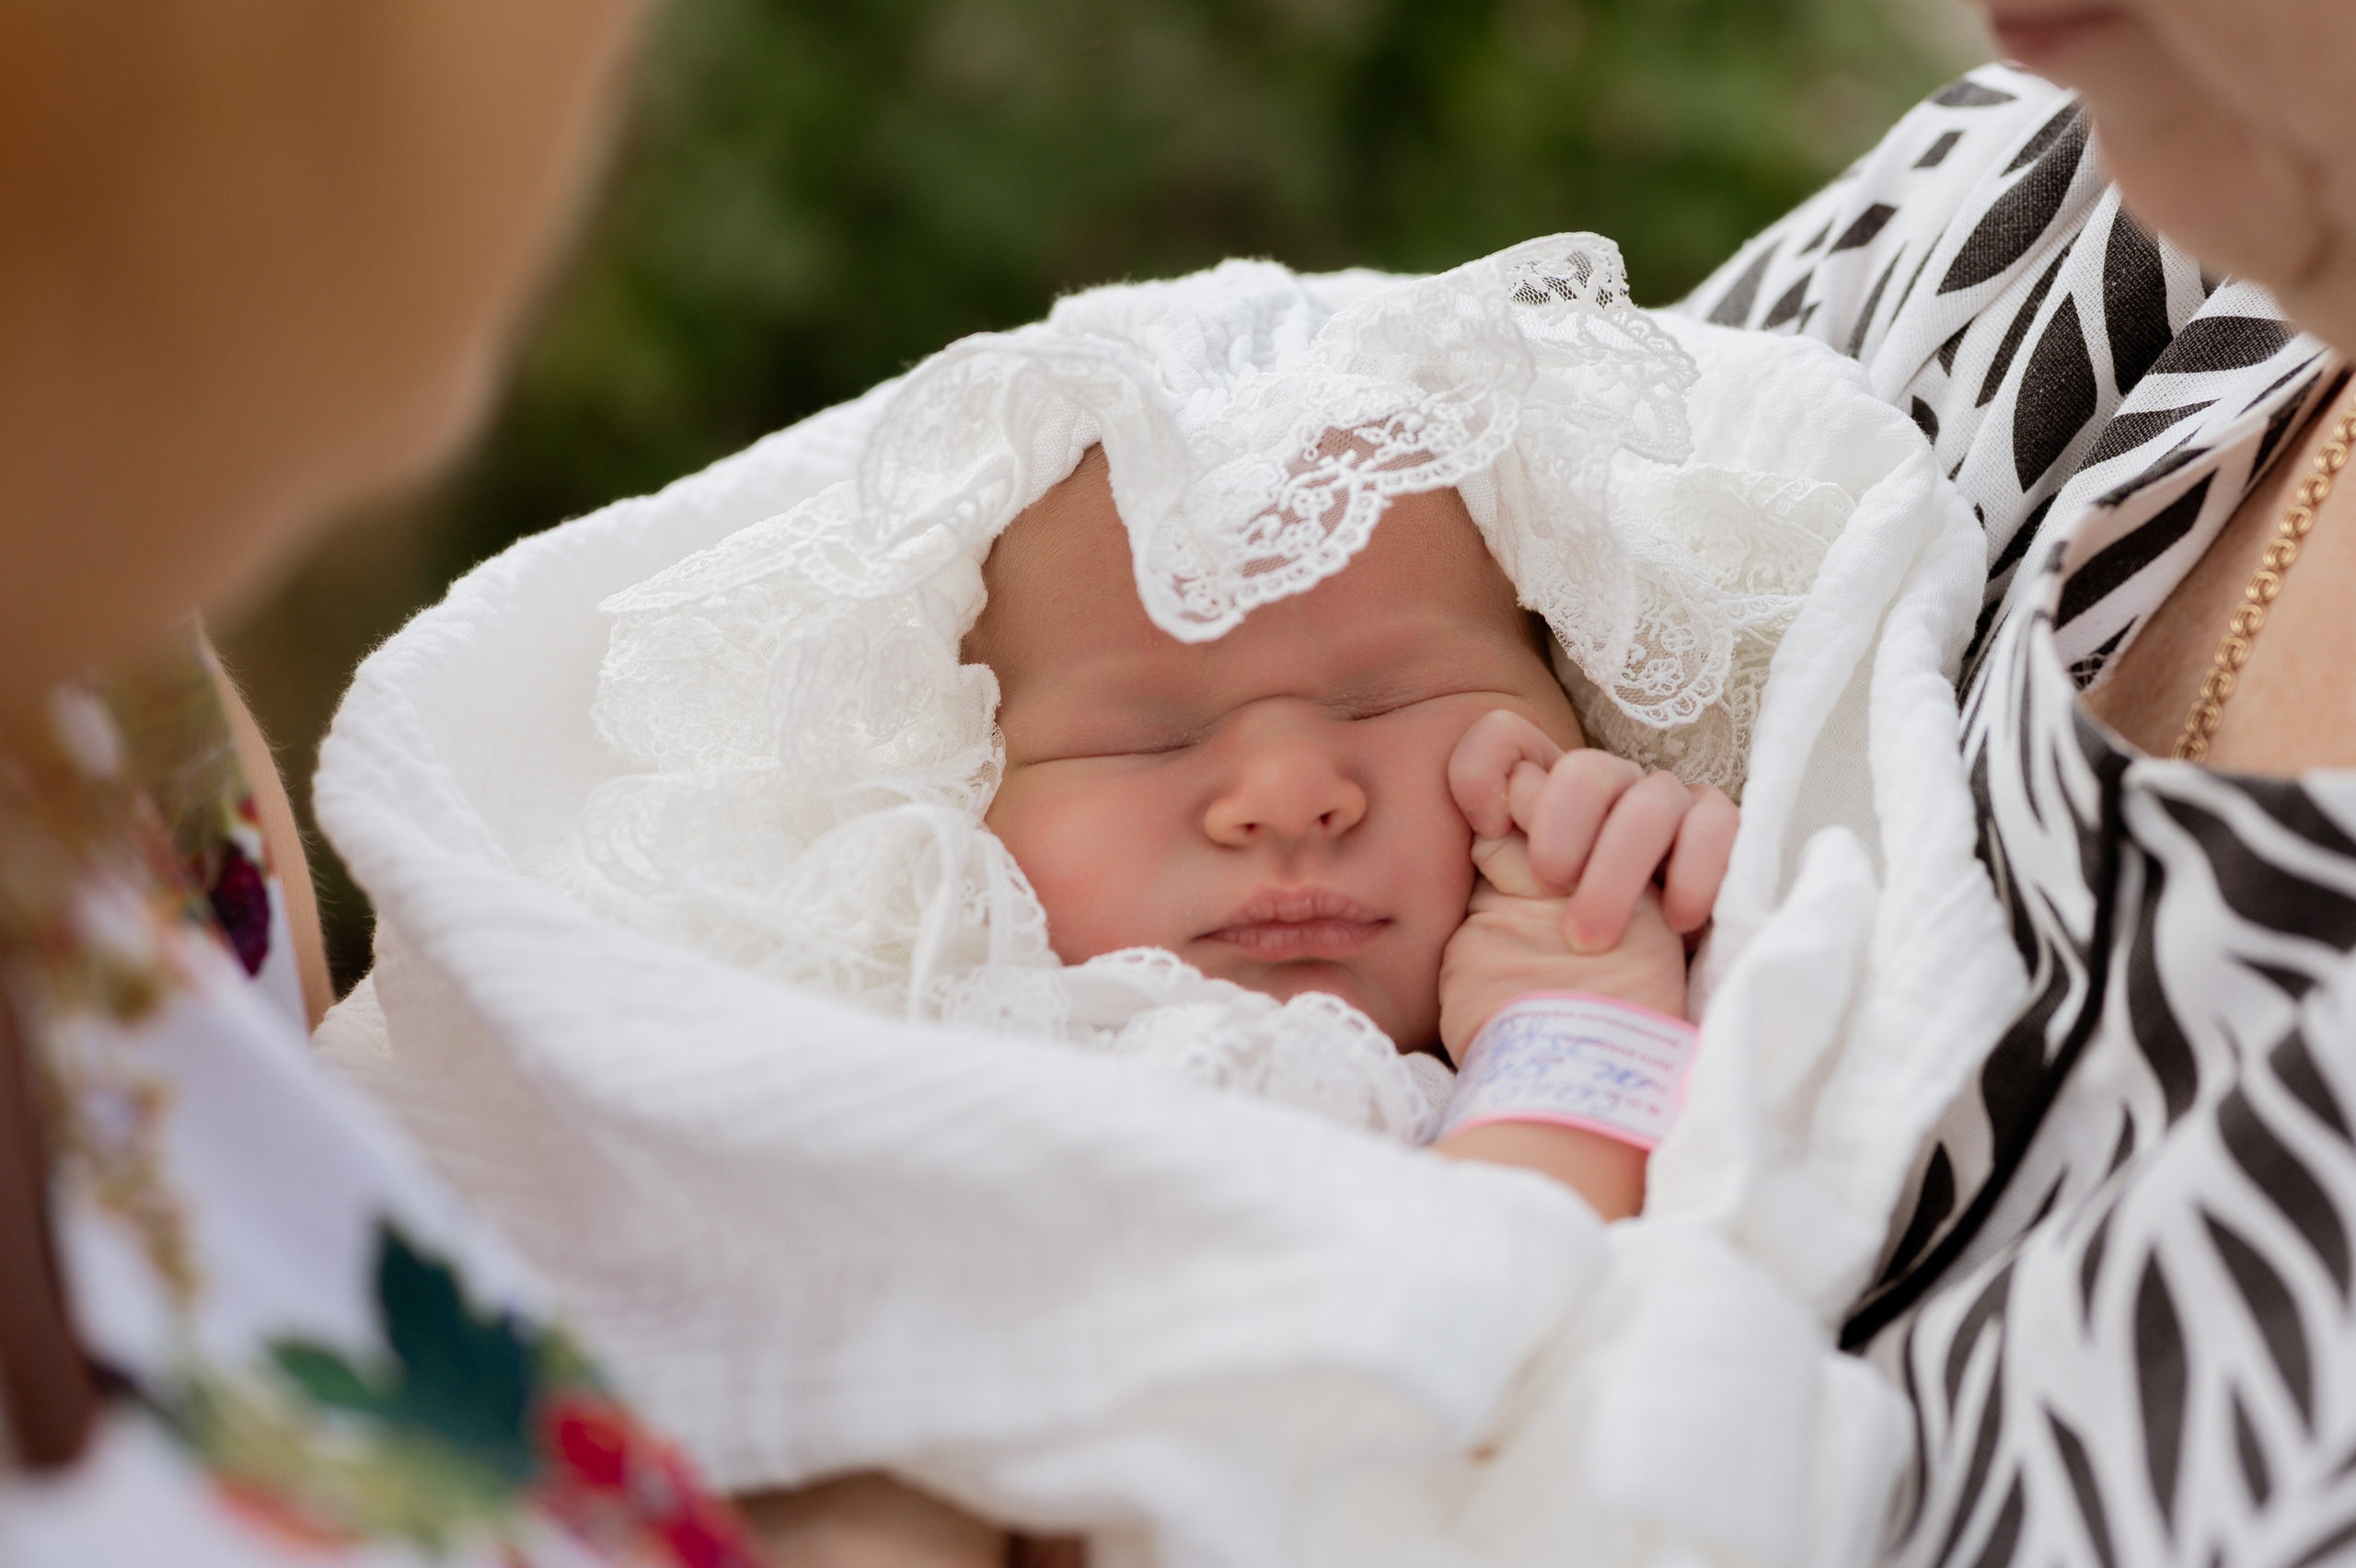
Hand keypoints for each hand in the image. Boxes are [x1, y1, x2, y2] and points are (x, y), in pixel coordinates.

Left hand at [1436, 711, 1735, 1061]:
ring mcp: (1663, 812)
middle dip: (1562, 821)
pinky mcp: (1716, 840)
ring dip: (1618, 866)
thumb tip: (1491, 826)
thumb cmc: (1535, 993)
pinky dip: (1693, 869)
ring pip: (1651, 797)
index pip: (1507, 739)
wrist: (1599, 1053)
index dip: (1487, 762)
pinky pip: (1716, 821)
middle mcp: (1603, 797)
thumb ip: (1488, 878)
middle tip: (1549, 884)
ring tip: (1594, 936)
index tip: (1483, 822)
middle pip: (1586, 767)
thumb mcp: (1485, 939)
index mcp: (1536, 806)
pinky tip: (1674, 922)